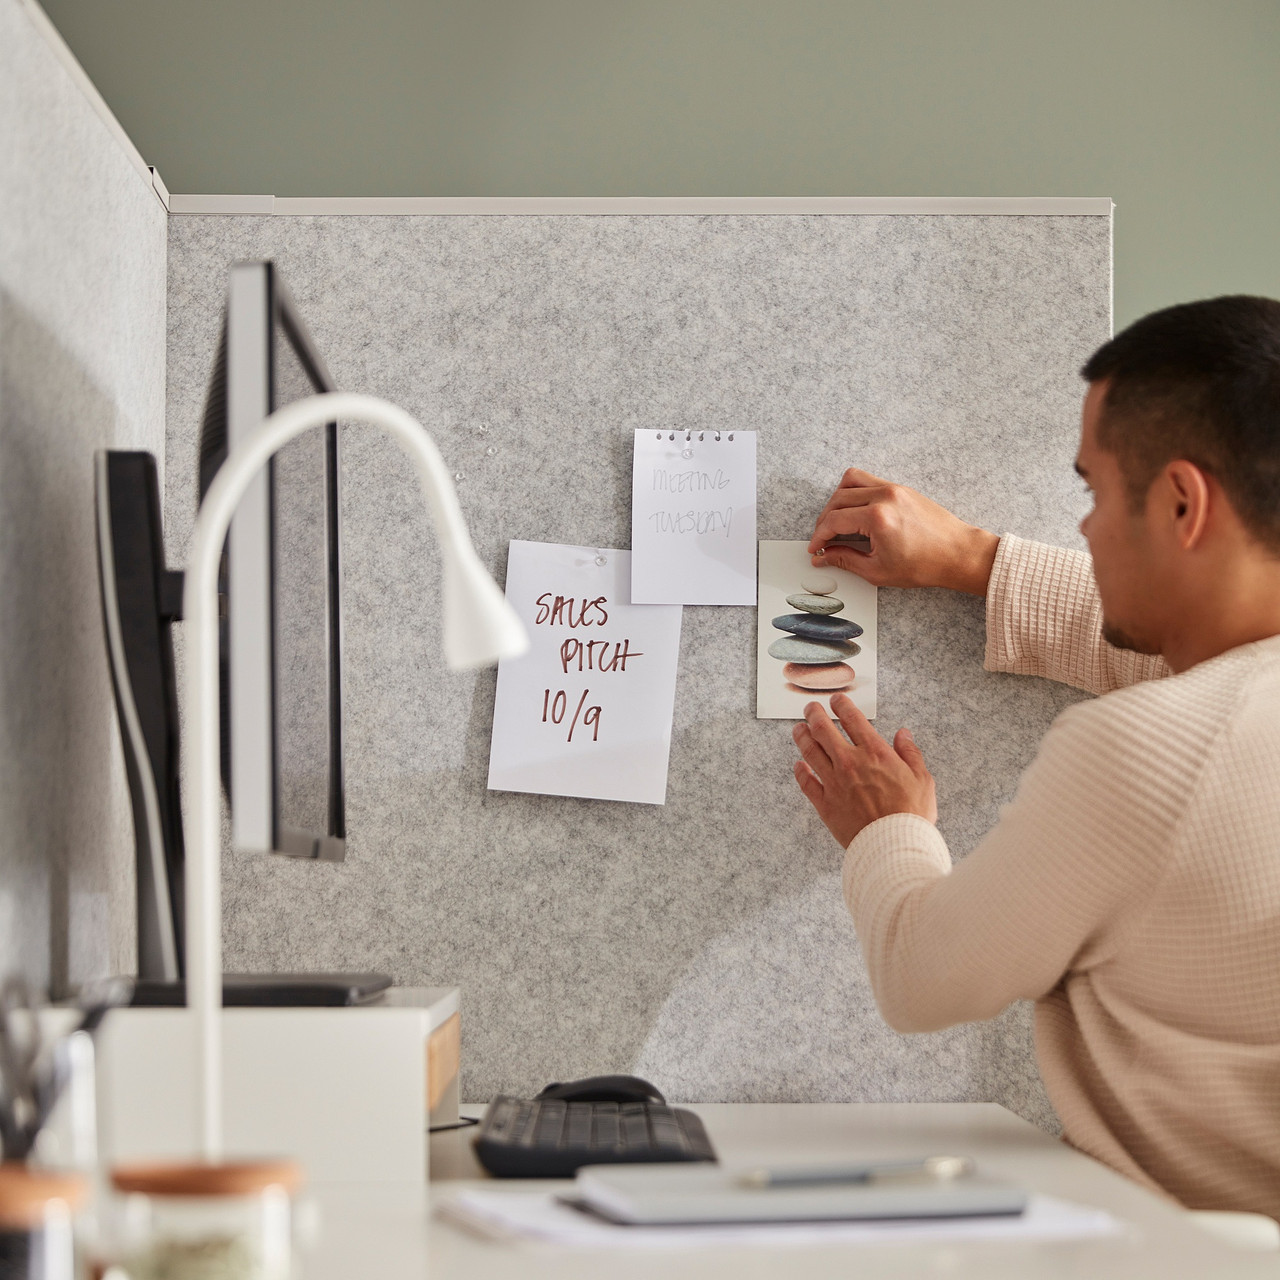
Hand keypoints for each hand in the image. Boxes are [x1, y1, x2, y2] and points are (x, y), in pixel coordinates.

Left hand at [791, 694, 936, 847]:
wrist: (894, 845)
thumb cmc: (911, 815)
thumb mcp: (922, 779)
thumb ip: (910, 754)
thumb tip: (903, 734)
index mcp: (875, 753)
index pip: (853, 719)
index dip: (842, 705)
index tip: (836, 700)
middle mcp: (850, 763)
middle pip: (824, 730)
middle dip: (814, 714)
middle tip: (810, 708)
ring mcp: (834, 783)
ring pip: (810, 752)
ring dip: (802, 737)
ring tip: (798, 729)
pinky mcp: (825, 804)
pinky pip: (806, 783)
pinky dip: (800, 771)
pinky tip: (798, 765)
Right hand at [807, 467, 998, 593]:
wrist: (958, 554)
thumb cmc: (926, 564)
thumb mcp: (878, 570)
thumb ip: (845, 559)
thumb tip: (824, 556)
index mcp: (877, 517)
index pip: (834, 520)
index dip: (819, 536)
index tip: (815, 547)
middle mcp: (884, 496)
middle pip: (838, 499)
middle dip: (824, 520)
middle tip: (823, 538)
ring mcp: (894, 489)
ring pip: (851, 481)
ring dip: (837, 499)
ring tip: (836, 520)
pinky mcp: (902, 488)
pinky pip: (869, 480)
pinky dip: (855, 492)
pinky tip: (855, 512)